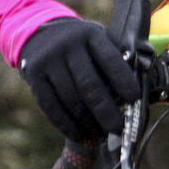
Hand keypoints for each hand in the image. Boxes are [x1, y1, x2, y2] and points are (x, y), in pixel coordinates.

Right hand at [19, 18, 140, 139]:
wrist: (40, 33)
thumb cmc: (80, 44)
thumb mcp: (97, 40)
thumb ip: (115, 58)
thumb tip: (134, 90)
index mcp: (91, 34)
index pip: (110, 59)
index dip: (123, 81)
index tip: (134, 99)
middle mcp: (68, 45)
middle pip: (89, 85)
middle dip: (106, 111)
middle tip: (118, 128)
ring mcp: (49, 60)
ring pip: (71, 99)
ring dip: (87, 122)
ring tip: (100, 135)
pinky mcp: (34, 75)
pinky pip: (51, 106)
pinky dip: (66, 124)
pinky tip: (78, 134)